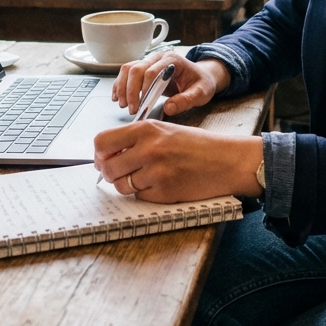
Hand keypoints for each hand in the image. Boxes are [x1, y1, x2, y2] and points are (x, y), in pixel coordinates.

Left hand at [93, 120, 262, 202]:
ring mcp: (155, 172)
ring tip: (144, 177)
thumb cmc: (197, 145)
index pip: (102, 142)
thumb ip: (136, 138)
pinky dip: (145, 193)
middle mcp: (148, 149)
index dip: (99, 153)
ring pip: (121, 185)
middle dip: (110, 172)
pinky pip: (139, 196)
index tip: (103, 158)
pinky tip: (160, 184)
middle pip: (107, 167)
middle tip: (120, 172)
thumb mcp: (164, 130)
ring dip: (127, 184)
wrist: (226, 160)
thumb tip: (106, 154)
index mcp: (146, 129)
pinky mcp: (164, 192)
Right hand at [112, 51, 228, 116]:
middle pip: (137, 69)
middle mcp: (158, 57)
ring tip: (122, 105)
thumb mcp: (201, 93)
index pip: (152, 71)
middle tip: (131, 109)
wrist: (201, 76)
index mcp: (173, 60)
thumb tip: (169, 108)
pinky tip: (117, 96)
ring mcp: (150, 61)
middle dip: (131, 90)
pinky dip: (120, 84)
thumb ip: (186, 100)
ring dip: (122, 87)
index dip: (144, 88)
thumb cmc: (201, 83)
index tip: (142, 105)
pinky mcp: (144, 68)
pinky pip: (127, 72)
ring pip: (128, 69)